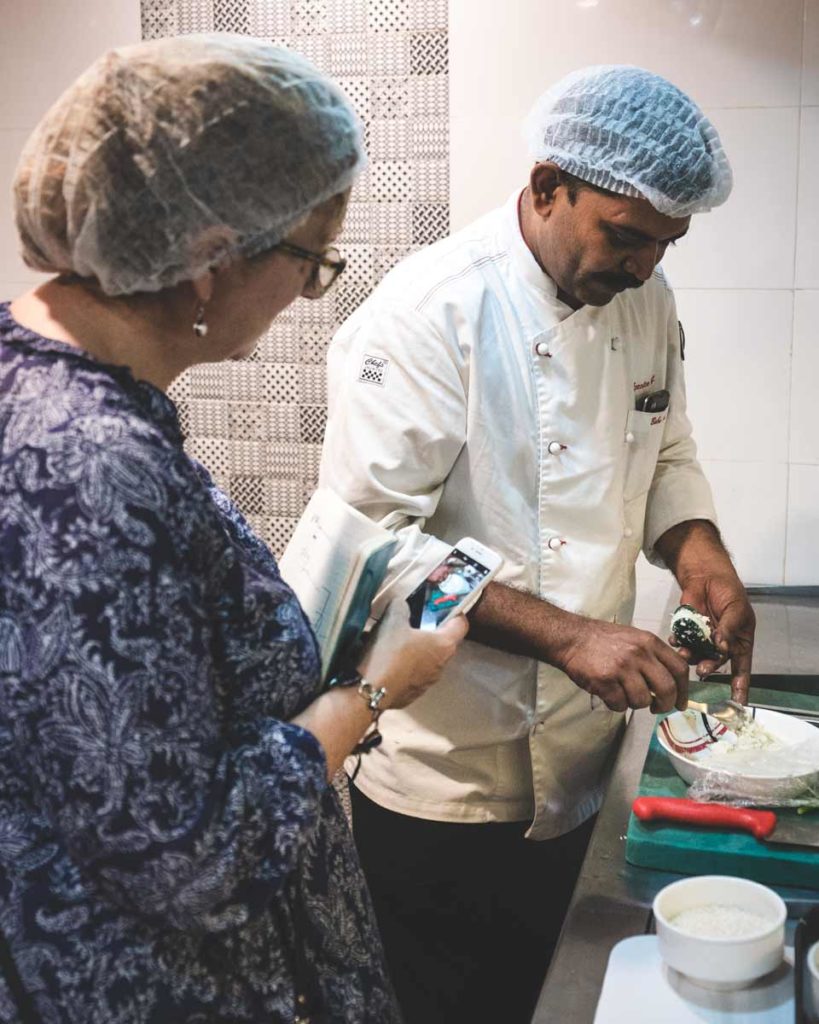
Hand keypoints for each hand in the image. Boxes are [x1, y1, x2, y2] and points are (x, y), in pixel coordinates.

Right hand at [357, 600, 467, 709]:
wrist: (368, 692)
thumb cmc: (387, 654)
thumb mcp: (392, 619)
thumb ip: (401, 606)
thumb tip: (402, 604)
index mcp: (443, 644)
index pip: (461, 624)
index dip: (453, 611)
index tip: (441, 605)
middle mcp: (441, 665)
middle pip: (442, 641)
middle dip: (429, 630)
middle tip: (412, 620)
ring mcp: (428, 682)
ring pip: (426, 658)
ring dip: (415, 648)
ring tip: (394, 641)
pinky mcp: (414, 693)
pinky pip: (413, 674)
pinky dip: (404, 665)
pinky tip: (387, 660)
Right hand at [555, 617, 689, 713]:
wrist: (571, 638)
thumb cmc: (603, 640)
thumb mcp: (634, 639)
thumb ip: (654, 656)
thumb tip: (672, 684)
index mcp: (649, 642)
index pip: (679, 669)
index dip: (684, 690)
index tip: (680, 703)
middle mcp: (639, 654)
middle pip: (667, 689)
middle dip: (665, 704)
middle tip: (657, 708)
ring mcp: (622, 667)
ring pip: (642, 700)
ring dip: (635, 703)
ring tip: (624, 693)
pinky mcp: (605, 681)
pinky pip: (620, 705)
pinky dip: (617, 705)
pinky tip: (610, 694)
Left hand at [669, 574, 754, 703]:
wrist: (706, 577)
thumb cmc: (728, 593)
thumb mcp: (735, 610)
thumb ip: (728, 629)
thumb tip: (722, 646)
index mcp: (738, 643)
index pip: (742, 669)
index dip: (740, 686)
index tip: (739, 703)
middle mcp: (720, 646)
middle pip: (716, 664)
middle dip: (709, 668)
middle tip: (702, 670)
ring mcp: (702, 640)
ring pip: (696, 656)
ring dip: (690, 656)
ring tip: (684, 652)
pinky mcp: (687, 632)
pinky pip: (681, 642)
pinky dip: (677, 642)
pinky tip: (673, 639)